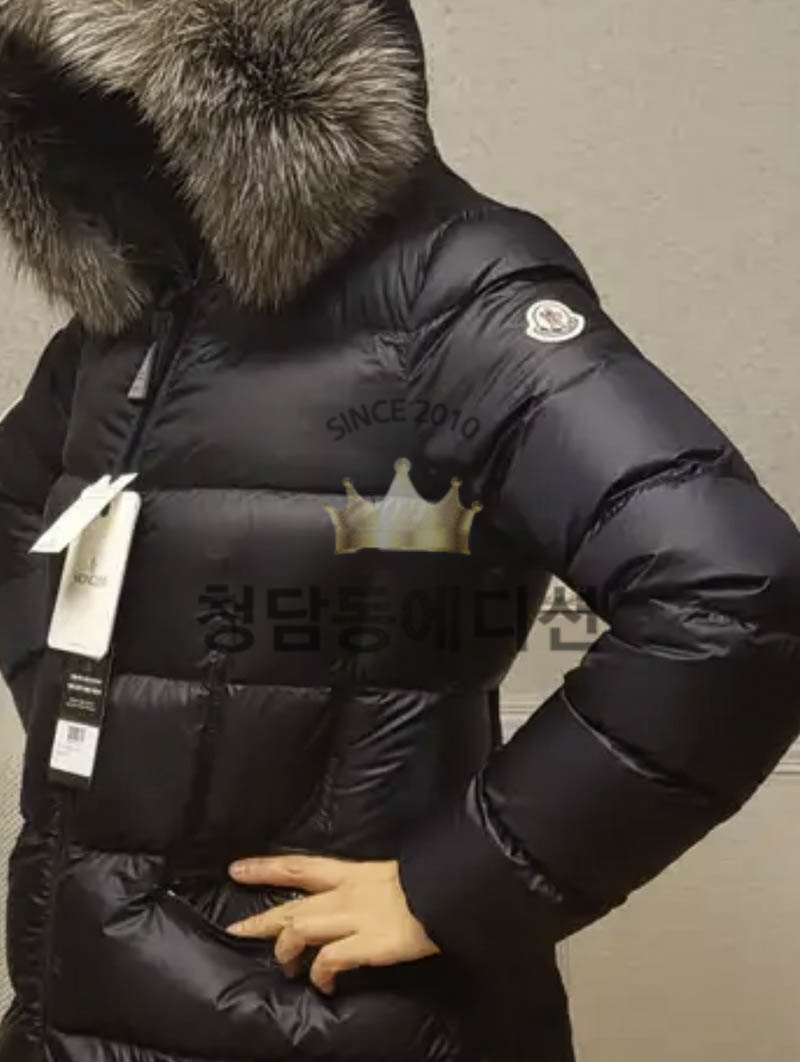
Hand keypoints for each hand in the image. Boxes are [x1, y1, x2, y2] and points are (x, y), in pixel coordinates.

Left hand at [225, 854, 439, 993]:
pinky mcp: (367, 943)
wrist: (452, 891)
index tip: (236, 869)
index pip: (299, 866)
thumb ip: (373, 885)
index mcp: (354, 872)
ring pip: (300, 929)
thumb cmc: (430, 882)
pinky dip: (320, 974)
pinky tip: (323, 985)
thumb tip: (365, 897)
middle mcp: (346, 893)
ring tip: (285, 966)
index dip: (265, 868)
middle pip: (291, 904)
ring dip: (285, 950)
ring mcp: (354, 918)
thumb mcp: (394, 875)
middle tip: (234, 930)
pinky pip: (329, 960)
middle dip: (261, 920)